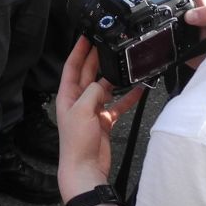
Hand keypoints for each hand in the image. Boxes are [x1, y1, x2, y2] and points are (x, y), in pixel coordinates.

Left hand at [55, 38, 145, 200]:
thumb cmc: (77, 142)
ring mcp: (92, 111)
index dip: (78, 51)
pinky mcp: (104, 122)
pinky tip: (138, 91)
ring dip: (114, 78)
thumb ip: (93, 92)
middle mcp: (78, 101)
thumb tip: (102, 84)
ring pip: (104, 88)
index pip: (71, 67)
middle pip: (88, 74)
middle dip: (96, 59)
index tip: (85, 36)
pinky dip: (127, 98)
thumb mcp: (82, 110)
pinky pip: (117, 105)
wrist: (85, 168)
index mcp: (67, 96)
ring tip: (123, 64)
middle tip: (106, 44)